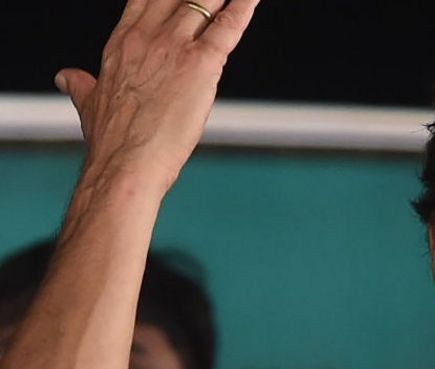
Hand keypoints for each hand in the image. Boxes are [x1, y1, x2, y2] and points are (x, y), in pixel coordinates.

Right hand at [58, 0, 259, 194]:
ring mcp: (174, 46)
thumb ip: (82, 85)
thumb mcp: (90, 103)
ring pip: (202, 2)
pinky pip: (228, 26)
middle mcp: (147, 36)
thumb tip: (67, 78)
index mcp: (122, 43)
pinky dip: (243, 9)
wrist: (125, 163)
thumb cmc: (112, 142)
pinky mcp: (201, 63)